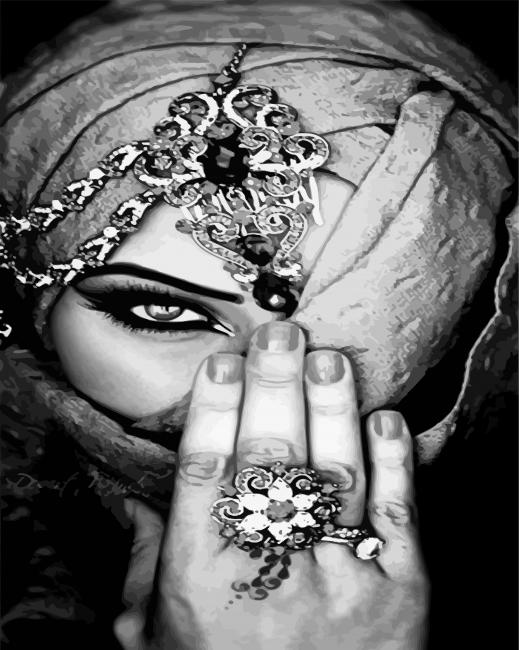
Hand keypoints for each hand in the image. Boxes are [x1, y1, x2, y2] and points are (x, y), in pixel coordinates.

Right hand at [114, 322, 428, 649]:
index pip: (206, 473)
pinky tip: (386, 420)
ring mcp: (340, 578)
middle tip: (280, 333)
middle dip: (275, 386)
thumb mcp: (158, 637)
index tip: (223, 361)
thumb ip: (146, 566)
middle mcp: (271, 570)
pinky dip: (396, 463)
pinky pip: (399, 516)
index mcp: (203, 578)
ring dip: (334, 409)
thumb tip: (137, 498)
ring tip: (330, 358)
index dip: (214, 409)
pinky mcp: (400, 592)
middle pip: (270, 457)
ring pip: (337, 475)